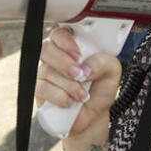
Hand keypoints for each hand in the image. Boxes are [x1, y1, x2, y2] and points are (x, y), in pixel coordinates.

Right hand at [34, 25, 120, 139]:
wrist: (93, 116)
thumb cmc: (99, 89)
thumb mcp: (112, 72)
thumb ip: (103, 62)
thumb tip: (85, 67)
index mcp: (70, 46)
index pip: (59, 34)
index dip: (66, 42)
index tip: (78, 55)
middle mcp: (54, 57)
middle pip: (46, 48)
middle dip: (64, 63)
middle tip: (80, 75)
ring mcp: (43, 73)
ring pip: (46, 71)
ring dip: (68, 85)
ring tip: (83, 95)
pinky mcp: (38, 91)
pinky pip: (42, 88)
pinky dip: (59, 97)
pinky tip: (71, 102)